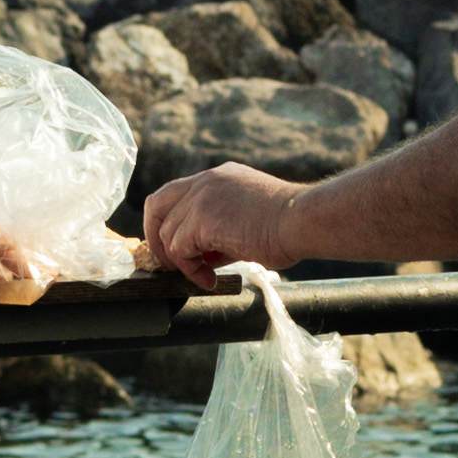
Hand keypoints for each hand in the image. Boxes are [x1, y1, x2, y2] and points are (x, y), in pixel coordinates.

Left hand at [142, 167, 310, 287]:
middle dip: (156, 239)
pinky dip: (190, 270)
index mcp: (216, 178)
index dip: (167, 223)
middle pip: (156, 206)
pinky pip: (179, 250)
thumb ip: (218, 233)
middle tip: (170, 265)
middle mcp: (204, 181)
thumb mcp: (245, 221)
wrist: (301, 220)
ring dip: (181, 262)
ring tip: (204, 276)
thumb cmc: (286, 225)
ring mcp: (201, 197)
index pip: (174, 194)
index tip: (176, 249)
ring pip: (167, 234)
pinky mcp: (202, 218)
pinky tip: (210, 279)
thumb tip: (201, 259)